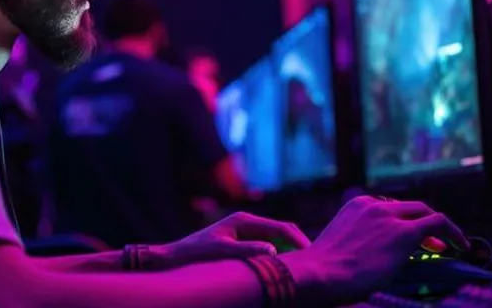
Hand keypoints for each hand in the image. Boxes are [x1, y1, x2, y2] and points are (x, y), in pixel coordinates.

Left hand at [155, 212, 311, 269]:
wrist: (174, 258)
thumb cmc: (196, 254)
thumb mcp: (223, 252)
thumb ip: (248, 251)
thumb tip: (274, 252)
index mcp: (243, 220)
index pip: (280, 227)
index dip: (298, 241)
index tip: (312, 255)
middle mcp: (246, 223)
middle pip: (282, 230)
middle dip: (299, 244)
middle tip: (316, 262)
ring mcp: (245, 232)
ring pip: (277, 239)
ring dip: (291, 251)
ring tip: (306, 267)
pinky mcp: (243, 243)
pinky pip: (268, 248)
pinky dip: (280, 256)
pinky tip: (286, 270)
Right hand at [281, 195, 468, 305]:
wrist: (321, 273)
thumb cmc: (322, 270)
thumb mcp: (340, 244)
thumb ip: (356, 239)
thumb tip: (368, 255)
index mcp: (355, 206)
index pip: (388, 208)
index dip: (404, 222)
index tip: (412, 237)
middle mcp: (373, 205)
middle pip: (408, 207)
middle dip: (423, 222)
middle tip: (434, 241)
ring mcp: (389, 217)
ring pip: (424, 213)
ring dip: (438, 228)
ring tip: (450, 244)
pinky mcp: (404, 232)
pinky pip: (437, 222)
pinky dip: (452, 231)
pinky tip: (460, 245)